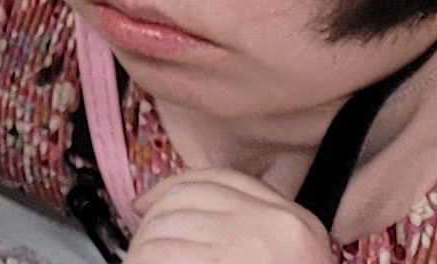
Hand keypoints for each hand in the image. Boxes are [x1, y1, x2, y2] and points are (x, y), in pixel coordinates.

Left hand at [119, 166, 330, 263]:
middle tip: (143, 246)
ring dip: (143, 248)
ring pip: (164, 228)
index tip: (148, 203)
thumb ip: (245, 234)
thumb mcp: (281, 260)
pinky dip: (141, 262)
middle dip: (155, 222)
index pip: (220, 180)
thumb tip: (180, 213)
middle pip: (186, 200)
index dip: (173, 188)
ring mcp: (243, 247)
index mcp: (295, 223)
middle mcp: (272, 226)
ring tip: (143, 263)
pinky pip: (158, 256)